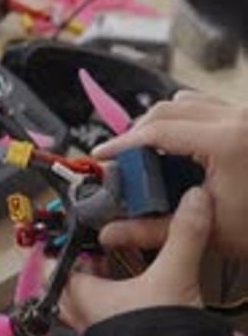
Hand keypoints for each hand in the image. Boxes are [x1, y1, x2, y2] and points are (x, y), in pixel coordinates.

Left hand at [60, 187, 210, 330]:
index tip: (72, 228)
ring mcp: (101, 334)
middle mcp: (85, 317)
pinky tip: (140, 297)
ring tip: (120, 264)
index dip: (62, 245)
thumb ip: (183, 236)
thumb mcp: (172, 277)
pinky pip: (109, 319)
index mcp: (83, 296)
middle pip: (69, 285)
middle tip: (97, 245)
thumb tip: (193, 203)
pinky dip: (120, 304)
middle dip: (83, 264)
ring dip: (103, 284)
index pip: (55, 265)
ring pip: (89, 303)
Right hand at [92, 91, 247, 258]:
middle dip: (137, 132)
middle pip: (166, 109)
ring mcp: (245, 114)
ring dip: (160, 123)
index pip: (157, 131)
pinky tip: (178, 148)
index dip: (122, 143)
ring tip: (147, 154)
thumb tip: (111, 233)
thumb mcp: (207, 230)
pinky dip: (184, 120)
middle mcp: (238, 118)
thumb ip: (152, 230)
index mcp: (227, 142)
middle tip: (123, 160)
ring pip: (185, 102)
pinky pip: (206, 106)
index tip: (102, 156)